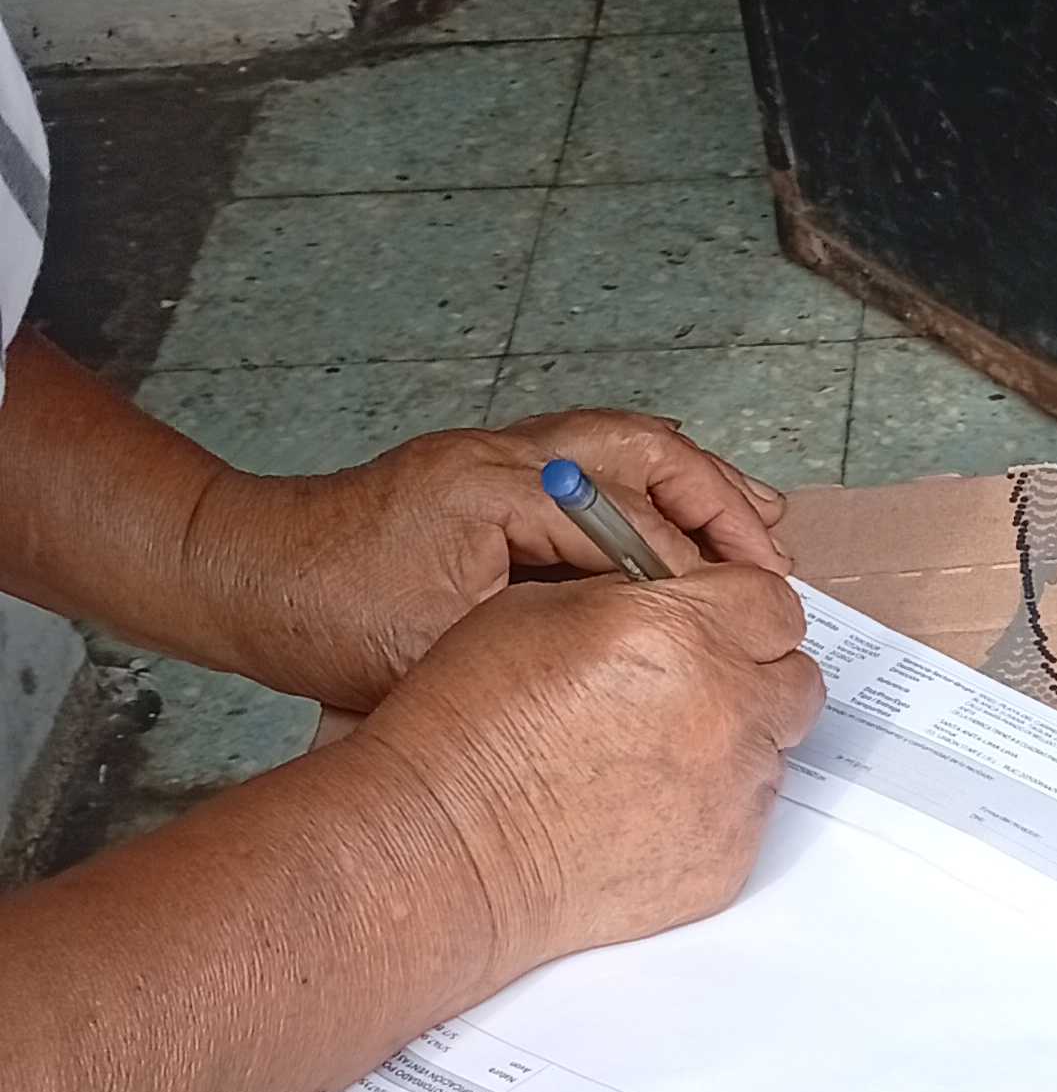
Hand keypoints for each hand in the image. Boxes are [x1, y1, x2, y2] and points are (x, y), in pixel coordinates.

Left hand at [183, 407, 792, 716]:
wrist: (248, 576)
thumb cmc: (325, 619)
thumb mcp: (438, 648)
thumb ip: (539, 633)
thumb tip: (636, 637)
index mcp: (495, 488)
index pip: (627, 515)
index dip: (694, 567)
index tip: (742, 608)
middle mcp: (503, 453)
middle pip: (645, 448)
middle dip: (720, 502)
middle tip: (772, 557)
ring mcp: (498, 454)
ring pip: (627, 444)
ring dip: (697, 485)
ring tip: (757, 527)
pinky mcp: (493, 471)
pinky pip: (596, 459)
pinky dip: (652, 486)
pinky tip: (680, 525)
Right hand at [343, 565, 823, 987]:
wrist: (448, 843)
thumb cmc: (471, 727)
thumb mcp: (538, 609)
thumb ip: (634, 599)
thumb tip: (673, 598)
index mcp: (682, 632)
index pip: (776, 603)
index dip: (742, 611)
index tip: (719, 624)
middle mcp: (725, 708)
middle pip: (797, 678)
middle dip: (754, 675)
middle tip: (695, 687)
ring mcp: (733, 791)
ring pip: (774, 751)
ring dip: (732, 744)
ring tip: (649, 755)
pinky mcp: (728, 858)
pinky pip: (747, 817)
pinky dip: (711, 807)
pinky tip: (641, 806)